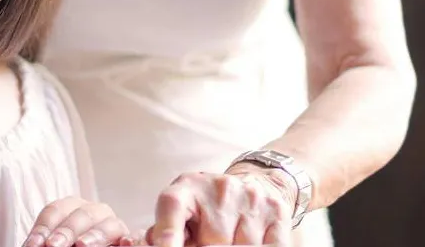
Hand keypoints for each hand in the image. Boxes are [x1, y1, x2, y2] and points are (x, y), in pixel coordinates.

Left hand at [24, 197, 133, 246]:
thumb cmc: (68, 246)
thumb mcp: (57, 244)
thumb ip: (48, 243)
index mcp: (70, 209)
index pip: (55, 211)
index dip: (43, 227)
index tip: (32, 245)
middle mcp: (93, 212)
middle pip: (81, 215)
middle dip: (66, 231)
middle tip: (53, 246)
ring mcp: (113, 225)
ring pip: (108, 224)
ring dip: (94, 235)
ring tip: (81, 246)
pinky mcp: (128, 239)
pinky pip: (136, 236)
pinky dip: (132, 238)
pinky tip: (126, 244)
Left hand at [145, 167, 293, 246]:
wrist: (253, 183)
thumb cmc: (206, 206)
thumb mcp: (181, 212)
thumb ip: (166, 230)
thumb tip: (149, 243)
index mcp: (186, 189)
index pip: (173, 208)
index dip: (167, 237)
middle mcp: (218, 189)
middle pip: (211, 242)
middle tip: (205, 241)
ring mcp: (249, 199)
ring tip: (225, 239)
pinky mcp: (275, 212)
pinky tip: (244, 241)